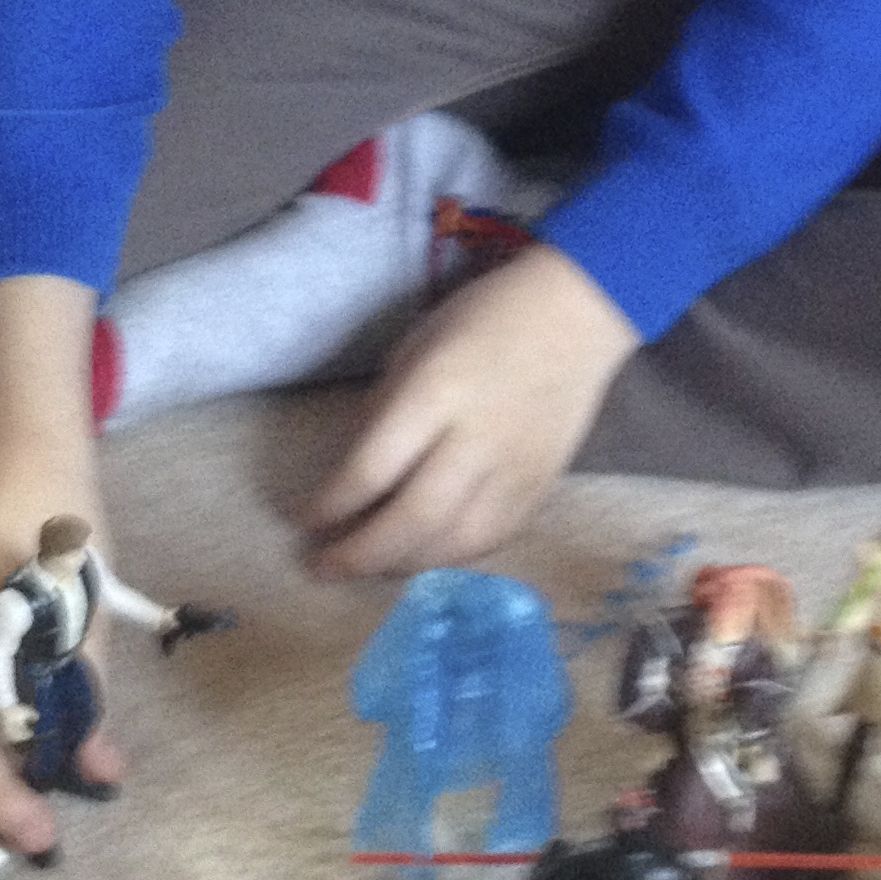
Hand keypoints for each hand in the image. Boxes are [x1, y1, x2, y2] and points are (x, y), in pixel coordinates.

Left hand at [301, 243, 638, 578]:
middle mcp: (478, 438)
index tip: (303, 519)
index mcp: (437, 391)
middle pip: (413, 519)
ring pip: (455, 543)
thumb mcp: (415, 346)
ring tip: (368, 565)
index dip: (330, 505)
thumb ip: (382, 411)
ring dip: (402, 565)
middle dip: (359, 554)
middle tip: (322, 565)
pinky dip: (450, 558)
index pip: (371, 468)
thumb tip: (351, 477)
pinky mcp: (542, 486)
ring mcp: (516, 469)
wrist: (577, 314)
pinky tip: (422, 555)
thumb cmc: (484, 318)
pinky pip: (492, 540)